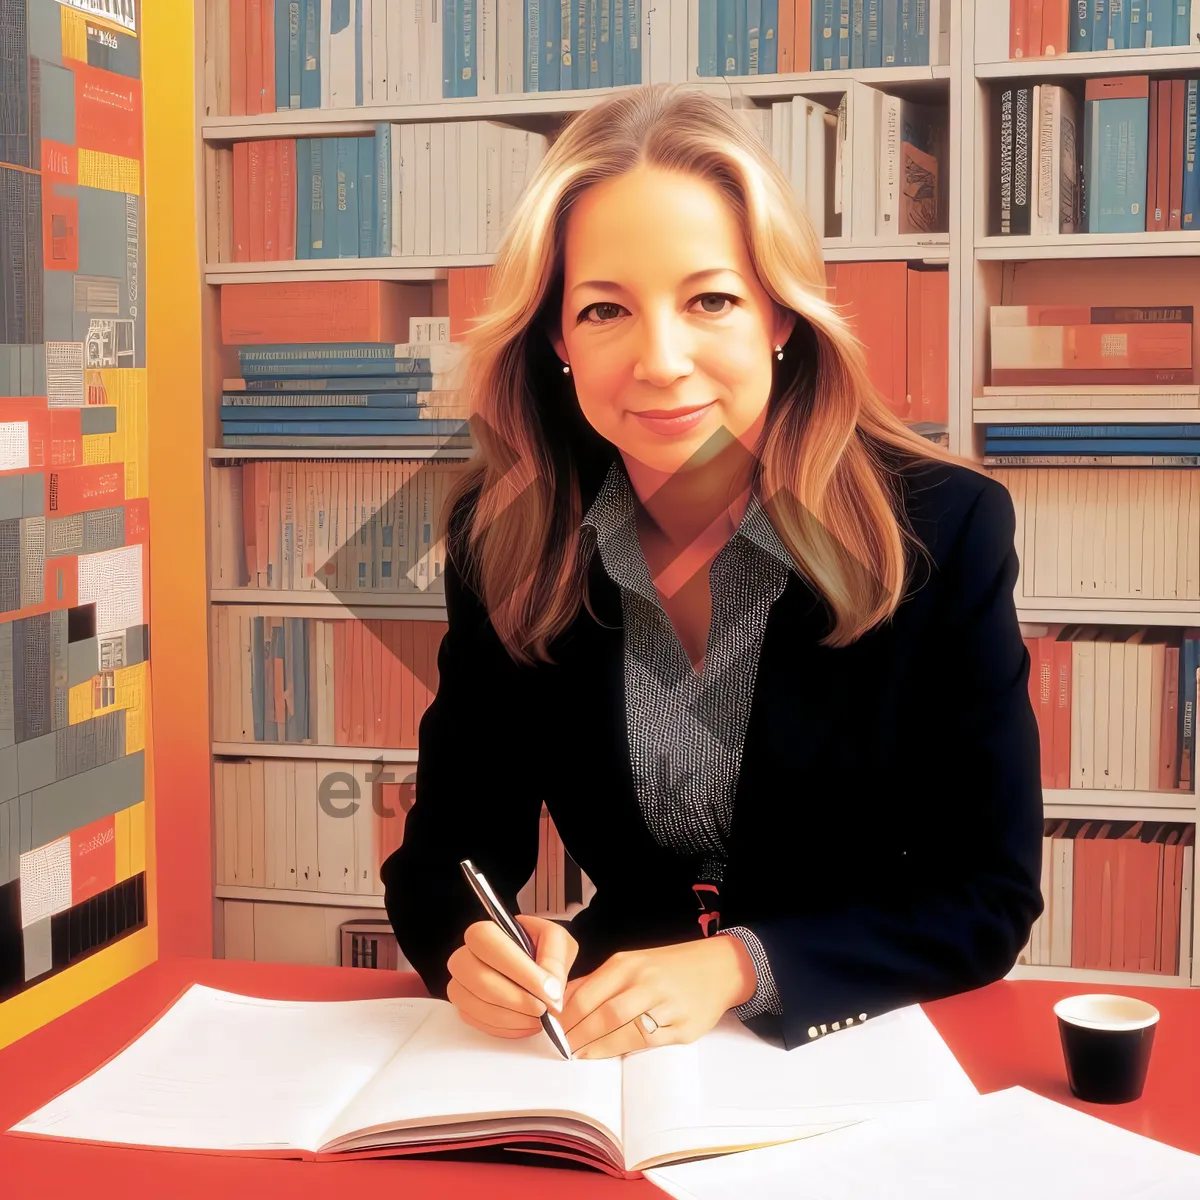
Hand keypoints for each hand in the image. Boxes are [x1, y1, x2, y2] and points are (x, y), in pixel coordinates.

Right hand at [445, 915, 578, 1039]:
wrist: (536, 972)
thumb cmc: (542, 951)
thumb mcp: (557, 942)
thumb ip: (555, 958)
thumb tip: (550, 990)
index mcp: (484, 933)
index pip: (488, 943)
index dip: (519, 969)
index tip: (549, 991)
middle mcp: (464, 957)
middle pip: (481, 980)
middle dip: (519, 999)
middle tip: (545, 1008)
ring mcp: (460, 985)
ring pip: (480, 1006)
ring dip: (515, 1017)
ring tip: (540, 1018)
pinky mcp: (464, 1010)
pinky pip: (481, 1024)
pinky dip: (509, 1028)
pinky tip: (527, 1022)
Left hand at [558, 936, 756, 1059]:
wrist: (718, 968)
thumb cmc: (667, 967)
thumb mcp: (632, 963)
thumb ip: (599, 982)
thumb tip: (563, 1002)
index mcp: (628, 964)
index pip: (586, 994)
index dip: (565, 1016)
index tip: (551, 1029)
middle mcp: (646, 982)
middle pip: (603, 1015)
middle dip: (577, 1036)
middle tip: (561, 1048)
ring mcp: (667, 1005)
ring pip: (625, 1031)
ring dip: (597, 1047)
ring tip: (580, 1054)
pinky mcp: (683, 1027)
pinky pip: (649, 1043)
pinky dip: (625, 1050)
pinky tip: (610, 1053)